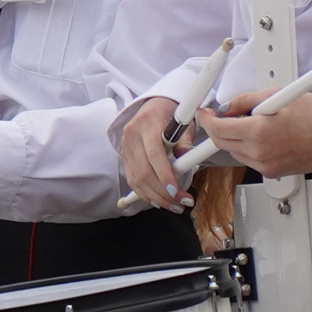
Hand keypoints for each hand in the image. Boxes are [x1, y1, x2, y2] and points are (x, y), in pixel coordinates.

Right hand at [114, 97, 190, 211]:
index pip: (154, 154)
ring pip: (136, 178)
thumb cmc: (171, 114)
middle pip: (143, 171)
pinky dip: (144, 192)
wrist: (153, 105)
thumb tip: (187, 158)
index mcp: (147, 123)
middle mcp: (132, 135)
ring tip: (173, 206)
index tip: (176, 191)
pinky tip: (157, 200)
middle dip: (162, 192)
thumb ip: (185, 141)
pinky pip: (132, 178)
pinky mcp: (124, 155)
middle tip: (181, 204)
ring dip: (155, 197)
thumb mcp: (184, 123)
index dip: (164, 175)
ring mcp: (125, 145)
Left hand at [198, 89, 311, 180]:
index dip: (206, 119)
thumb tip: (226, 107)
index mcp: (259, 131)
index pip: (217, 128)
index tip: (204, 113)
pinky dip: (249, 148)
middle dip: (217, 128)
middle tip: (221, 116)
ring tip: (251, 123)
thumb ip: (244, 101)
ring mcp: (267, 165)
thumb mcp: (276, 96)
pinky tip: (263, 136)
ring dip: (234, 138)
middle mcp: (260, 152)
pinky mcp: (273, 172)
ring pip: (234, 152)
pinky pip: (250, 160)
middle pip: (222, 143)